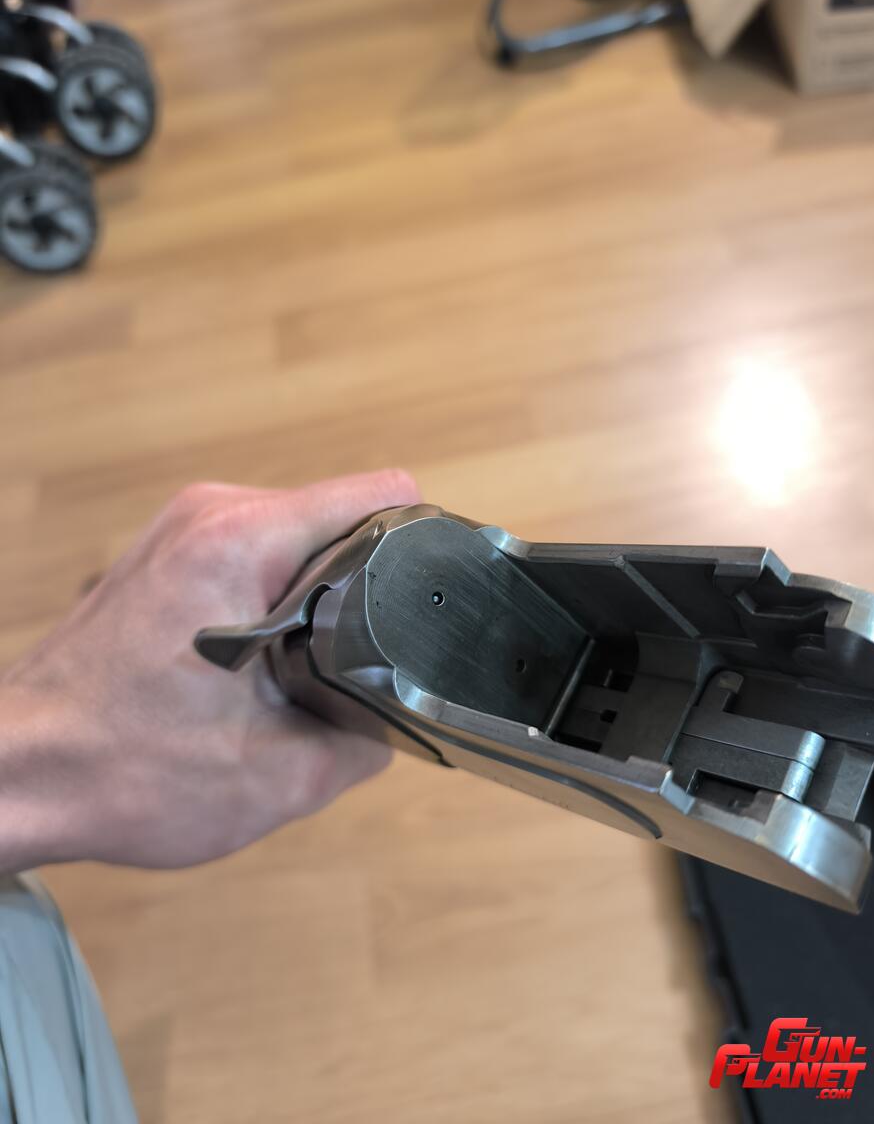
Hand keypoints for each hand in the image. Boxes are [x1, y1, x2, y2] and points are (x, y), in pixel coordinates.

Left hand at [0, 470, 418, 871]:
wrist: (15, 775)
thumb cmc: (118, 769)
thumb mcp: (279, 775)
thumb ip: (367, 739)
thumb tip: (401, 715)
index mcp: (242, 542)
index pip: (378, 497)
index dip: (422, 546)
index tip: (432, 598)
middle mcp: (209, 514)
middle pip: (340, 519)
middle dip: (365, 589)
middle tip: (355, 664)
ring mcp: (180, 529)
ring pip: (296, 541)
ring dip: (315, 600)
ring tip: (297, 672)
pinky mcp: (163, 554)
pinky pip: (251, 558)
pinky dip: (272, 603)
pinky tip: (257, 666)